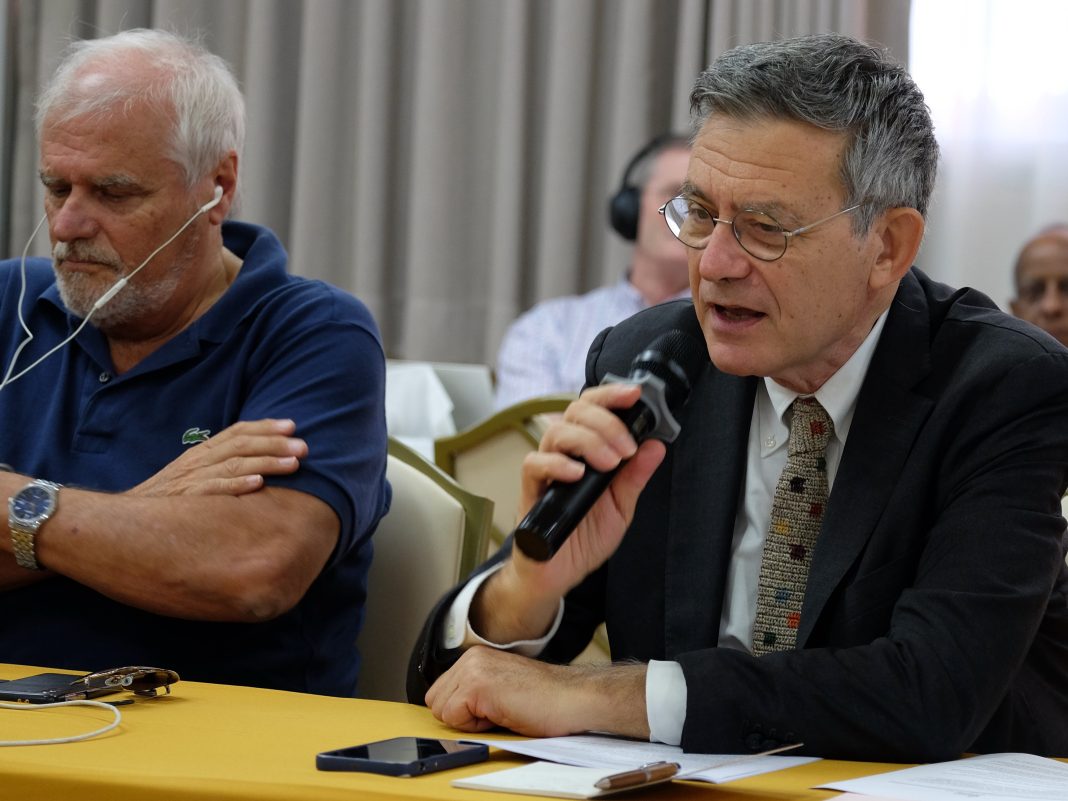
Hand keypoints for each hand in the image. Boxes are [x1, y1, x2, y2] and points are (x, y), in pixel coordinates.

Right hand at [127, 419, 305, 496]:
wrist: (124, 522)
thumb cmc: (166, 501)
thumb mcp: (191, 476)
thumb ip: (219, 466)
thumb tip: (258, 462)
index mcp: (201, 453)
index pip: (236, 432)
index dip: (265, 427)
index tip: (292, 426)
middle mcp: (198, 461)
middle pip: (241, 445)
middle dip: (275, 444)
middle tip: (303, 447)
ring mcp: (191, 480)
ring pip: (233, 465)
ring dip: (266, 462)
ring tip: (294, 464)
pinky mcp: (186, 501)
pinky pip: (214, 491)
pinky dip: (237, 486)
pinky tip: (259, 484)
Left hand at [425, 646, 647, 737]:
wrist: (572, 699)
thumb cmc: (545, 701)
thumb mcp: (500, 689)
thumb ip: (474, 692)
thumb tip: (450, 710)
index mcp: (476, 656)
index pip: (440, 692)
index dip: (463, 711)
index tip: (492, 709)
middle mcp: (471, 657)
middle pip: (436, 701)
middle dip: (462, 716)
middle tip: (497, 711)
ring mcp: (473, 668)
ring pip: (442, 710)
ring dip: (469, 721)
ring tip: (502, 711)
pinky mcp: (477, 684)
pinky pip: (453, 717)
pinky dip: (476, 725)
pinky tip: (503, 713)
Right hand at [512, 384, 666, 598]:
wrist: (557, 574)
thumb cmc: (583, 537)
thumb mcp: (620, 507)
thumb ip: (634, 477)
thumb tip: (655, 446)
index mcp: (586, 451)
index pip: (593, 409)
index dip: (610, 395)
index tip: (634, 394)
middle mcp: (564, 454)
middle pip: (575, 413)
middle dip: (606, 422)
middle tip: (626, 448)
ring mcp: (545, 471)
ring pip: (556, 433)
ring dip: (587, 441)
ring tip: (608, 463)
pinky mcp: (530, 491)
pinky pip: (535, 464)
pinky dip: (557, 464)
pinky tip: (578, 474)